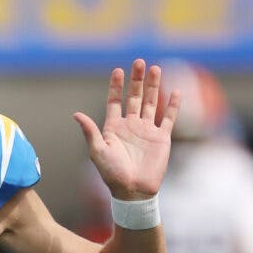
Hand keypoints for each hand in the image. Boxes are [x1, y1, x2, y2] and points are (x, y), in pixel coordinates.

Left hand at [73, 59, 181, 199]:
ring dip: (153, 86)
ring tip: (155, 68)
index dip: (116, 86)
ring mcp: (147, 130)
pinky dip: (173, 105)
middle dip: (137, 80)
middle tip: (139, 61)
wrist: (133, 191)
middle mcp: (130, 126)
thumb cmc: (112, 173)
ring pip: (151, 102)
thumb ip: (90, 131)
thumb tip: (76, 114)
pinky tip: (176, 91)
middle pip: (134, 97)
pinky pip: (168, 118)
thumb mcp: (97, 151)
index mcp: (113, 127)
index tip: (118, 70)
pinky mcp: (161, 138)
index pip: (115, 101)